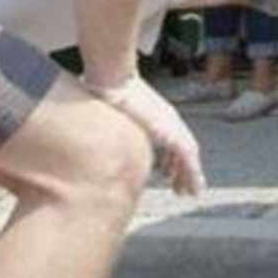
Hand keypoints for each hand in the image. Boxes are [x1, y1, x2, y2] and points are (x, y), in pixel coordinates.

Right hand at [84, 75, 206, 195]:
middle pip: (180, 150)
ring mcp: (172, 127)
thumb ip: (106, 127)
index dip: (167, 159)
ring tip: (190, 192)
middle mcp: (168, 121)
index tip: (165, 173)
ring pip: (188, 157)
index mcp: (155, 116)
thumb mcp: (108, 115)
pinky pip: (188, 160)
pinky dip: (192, 174)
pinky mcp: (174, 134)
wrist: (113, 84)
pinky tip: (194, 187)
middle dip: (180, 169)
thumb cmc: (105, 95)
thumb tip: (83, 132)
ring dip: (189, 176)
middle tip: (179, 187)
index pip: (167, 141)